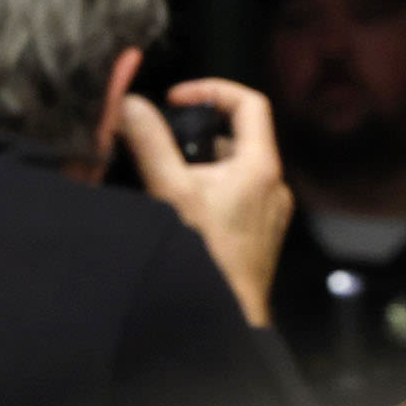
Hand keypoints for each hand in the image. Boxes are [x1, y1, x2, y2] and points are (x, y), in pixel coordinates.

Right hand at [119, 79, 292, 326]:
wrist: (227, 316)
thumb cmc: (205, 257)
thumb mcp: (170, 191)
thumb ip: (150, 143)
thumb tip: (131, 105)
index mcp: (261, 167)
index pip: (250, 103)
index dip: (213, 89)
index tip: (177, 100)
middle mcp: (274, 186)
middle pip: (240, 136)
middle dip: (199, 134)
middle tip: (164, 146)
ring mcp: (271, 212)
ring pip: (236, 169)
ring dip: (203, 165)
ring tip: (168, 181)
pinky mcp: (262, 235)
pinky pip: (239, 197)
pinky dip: (212, 191)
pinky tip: (183, 211)